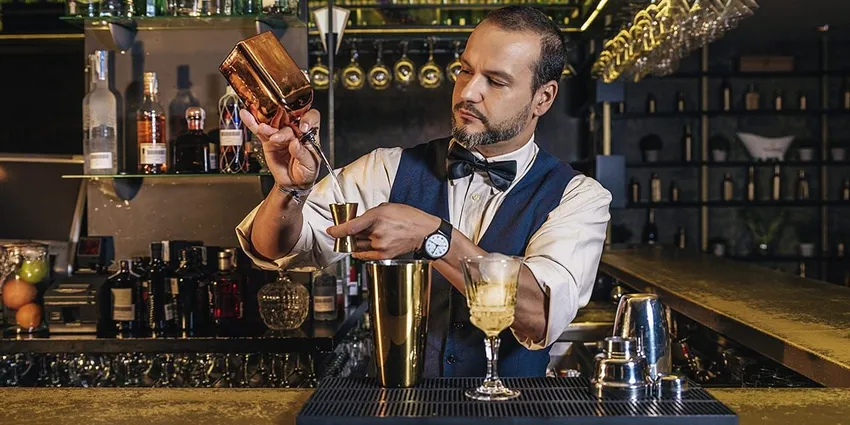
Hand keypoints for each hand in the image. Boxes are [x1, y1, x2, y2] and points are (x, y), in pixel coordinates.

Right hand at [240, 109, 320, 188]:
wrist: (294, 182)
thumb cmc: (306, 171)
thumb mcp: (310, 164)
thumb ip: (302, 153)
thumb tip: (295, 143)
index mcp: (309, 133)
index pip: (311, 117)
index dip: (307, 119)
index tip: (303, 127)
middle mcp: (295, 131)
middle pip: (289, 118)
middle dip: (283, 122)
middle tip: (279, 135)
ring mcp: (280, 135)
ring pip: (273, 124)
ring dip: (266, 125)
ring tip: (262, 129)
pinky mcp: (269, 141)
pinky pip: (260, 131)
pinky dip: (252, 123)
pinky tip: (246, 115)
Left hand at [326, 203, 441, 260]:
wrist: (424, 232)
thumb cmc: (408, 217)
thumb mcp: (387, 208)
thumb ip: (370, 215)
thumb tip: (357, 222)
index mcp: (377, 216)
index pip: (351, 226)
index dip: (337, 230)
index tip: (330, 230)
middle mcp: (377, 232)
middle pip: (353, 236)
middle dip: (347, 235)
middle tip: (345, 232)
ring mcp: (380, 245)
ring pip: (358, 245)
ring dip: (355, 242)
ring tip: (363, 237)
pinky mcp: (384, 255)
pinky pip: (364, 255)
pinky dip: (359, 252)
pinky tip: (360, 248)